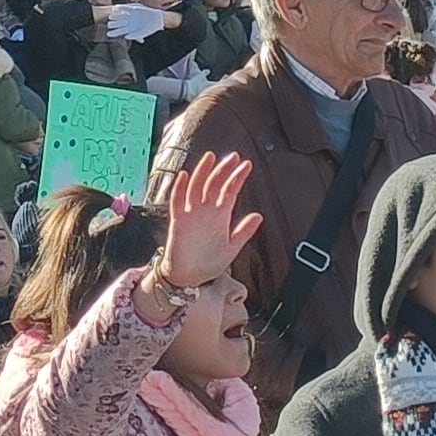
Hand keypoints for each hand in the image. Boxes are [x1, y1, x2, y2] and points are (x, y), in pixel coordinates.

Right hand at [156, 150, 252, 288]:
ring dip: (203, 172)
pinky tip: (185, 175)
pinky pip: (177, 201)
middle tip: (234, 156)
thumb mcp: (231, 248)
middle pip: (214, 184)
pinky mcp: (178, 221)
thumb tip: (259, 215)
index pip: (229, 191)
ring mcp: (191, 214)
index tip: (247, 165)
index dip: (237, 178)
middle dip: (223, 170)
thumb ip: (243, 232)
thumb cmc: (209, 264)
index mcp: (220, 216)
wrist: (189, 279)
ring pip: (196, 187)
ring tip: (211, 157)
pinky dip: (179, 188)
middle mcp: (206, 211)